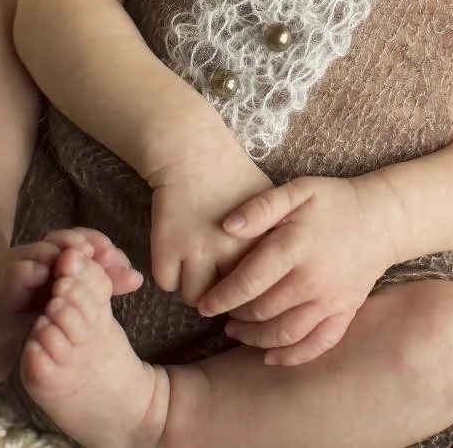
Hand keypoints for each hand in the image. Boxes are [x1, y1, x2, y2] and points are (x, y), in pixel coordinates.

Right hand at [148, 147, 273, 306]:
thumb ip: (279, 242)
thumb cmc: (236, 178)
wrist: (195, 152)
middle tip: (218, 284)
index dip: (252, 294)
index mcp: (260, 244)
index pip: (260, 293)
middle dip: (223, 296)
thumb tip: (286, 273)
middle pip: (228, 300)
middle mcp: (230, 252)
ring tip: (196, 273)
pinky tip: (176, 260)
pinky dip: (169, 276)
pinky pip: (167, 284)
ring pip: (195, 297)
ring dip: (194, 289)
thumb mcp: (272, 207)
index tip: (246, 289)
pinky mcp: (167, 247)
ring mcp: (197, 251)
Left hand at [196, 176, 395, 365]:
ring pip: (286, 333)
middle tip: (219, 314)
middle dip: (235, 317)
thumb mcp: (297, 191)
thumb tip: (226, 227)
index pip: (249, 282)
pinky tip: (271, 356)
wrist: (383, 218)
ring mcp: (332, 300)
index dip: (221, 297)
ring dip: (256, 339)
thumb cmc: (334, 201)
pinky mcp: (346, 312)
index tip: (203, 305)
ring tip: (237, 332)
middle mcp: (313, 279)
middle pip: (263, 311)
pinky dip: (293, 356)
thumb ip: (260, 207)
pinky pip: (318, 344)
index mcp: (296, 248)